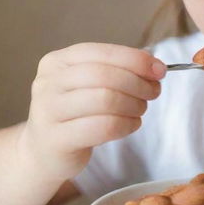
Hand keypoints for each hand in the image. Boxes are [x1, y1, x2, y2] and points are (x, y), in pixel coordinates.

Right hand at [19, 43, 165, 181]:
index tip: (160, 70)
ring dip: (134, 104)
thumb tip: (156, 67)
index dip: (136, 60)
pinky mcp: (55, 140)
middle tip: (153, 92)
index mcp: (57, 60)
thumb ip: (119, 70)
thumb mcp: (91, 84)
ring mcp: (47, 111)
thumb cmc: (76, 112)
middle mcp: (48, 82)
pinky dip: (127, 124)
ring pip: (106, 100)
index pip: (102, 52)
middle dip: (138, 83)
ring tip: (140, 109)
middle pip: (105, 75)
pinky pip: (104, 127)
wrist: (44, 152)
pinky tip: (132, 124)